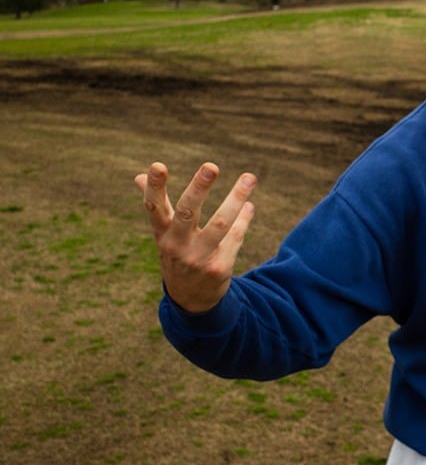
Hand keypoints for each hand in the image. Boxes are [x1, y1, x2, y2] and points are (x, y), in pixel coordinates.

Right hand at [134, 161, 256, 312]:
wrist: (191, 299)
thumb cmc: (177, 254)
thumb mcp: (163, 233)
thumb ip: (155, 205)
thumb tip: (137, 176)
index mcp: (162, 233)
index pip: (153, 207)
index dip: (154, 187)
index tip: (157, 165)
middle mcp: (177, 245)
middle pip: (188, 212)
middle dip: (199, 188)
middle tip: (211, 166)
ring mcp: (198, 258)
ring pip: (220, 224)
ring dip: (236, 199)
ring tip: (249, 178)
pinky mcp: (219, 268)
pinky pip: (235, 237)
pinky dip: (244, 219)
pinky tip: (249, 206)